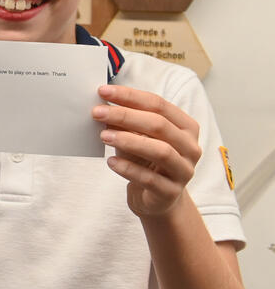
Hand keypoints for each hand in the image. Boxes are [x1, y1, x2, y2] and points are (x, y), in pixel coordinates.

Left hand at [93, 84, 200, 216]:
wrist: (155, 197)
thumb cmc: (145, 160)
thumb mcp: (136, 137)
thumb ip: (125, 122)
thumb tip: (103, 104)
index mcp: (186, 126)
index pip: (159, 104)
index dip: (130, 96)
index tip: (103, 91)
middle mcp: (190, 147)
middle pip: (159, 125)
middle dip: (125, 116)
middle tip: (97, 112)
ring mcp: (184, 171)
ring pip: (160, 151)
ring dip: (129, 141)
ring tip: (103, 136)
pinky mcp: (171, 192)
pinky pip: (150, 179)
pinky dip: (128, 168)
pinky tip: (111, 162)